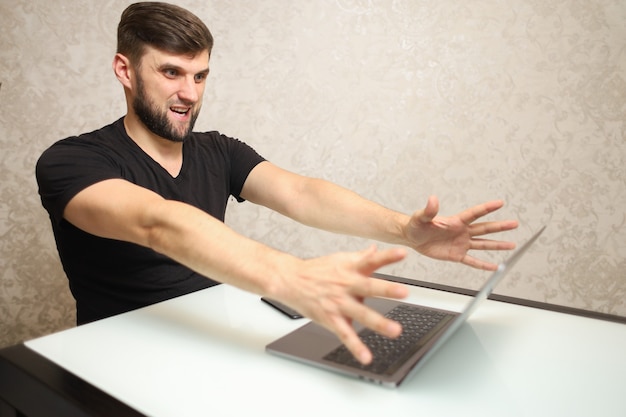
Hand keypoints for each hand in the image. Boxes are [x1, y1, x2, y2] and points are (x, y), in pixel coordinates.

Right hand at [276, 245, 408, 364]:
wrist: (290, 280)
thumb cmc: (317, 270)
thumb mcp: (340, 259)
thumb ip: (362, 257)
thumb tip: (376, 249)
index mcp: (351, 269)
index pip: (371, 260)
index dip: (387, 256)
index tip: (403, 253)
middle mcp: (346, 285)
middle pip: (368, 286)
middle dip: (386, 289)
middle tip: (404, 292)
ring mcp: (339, 303)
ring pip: (361, 313)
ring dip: (378, 322)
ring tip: (395, 330)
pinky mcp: (331, 319)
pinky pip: (345, 335)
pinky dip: (356, 347)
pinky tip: (366, 357)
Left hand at [405, 196, 517, 269]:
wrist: (412, 237)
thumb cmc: (416, 225)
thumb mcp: (421, 217)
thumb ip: (429, 210)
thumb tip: (432, 199)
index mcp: (455, 221)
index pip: (474, 213)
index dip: (487, 208)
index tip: (500, 203)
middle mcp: (462, 231)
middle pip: (484, 228)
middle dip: (500, 227)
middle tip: (514, 223)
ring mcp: (461, 243)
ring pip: (483, 244)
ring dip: (497, 245)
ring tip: (512, 245)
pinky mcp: (456, 255)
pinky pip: (472, 260)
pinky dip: (483, 265)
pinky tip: (494, 267)